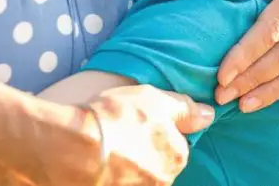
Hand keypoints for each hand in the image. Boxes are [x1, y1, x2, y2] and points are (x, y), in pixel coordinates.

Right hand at [86, 85, 214, 184]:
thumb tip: (208, 115)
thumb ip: (185, 109)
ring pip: (136, 178)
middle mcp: (161, 182)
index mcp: (177, 158)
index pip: (175, 148)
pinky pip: (118, 184)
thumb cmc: (116, 119)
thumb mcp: (155, 100)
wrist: (70, 148)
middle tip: (119, 139)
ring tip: (103, 153)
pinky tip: (95, 168)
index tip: (137, 126)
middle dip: (142, 155)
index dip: (156, 134)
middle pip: (156, 167)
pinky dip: (110, 177)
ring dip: (125, 169)